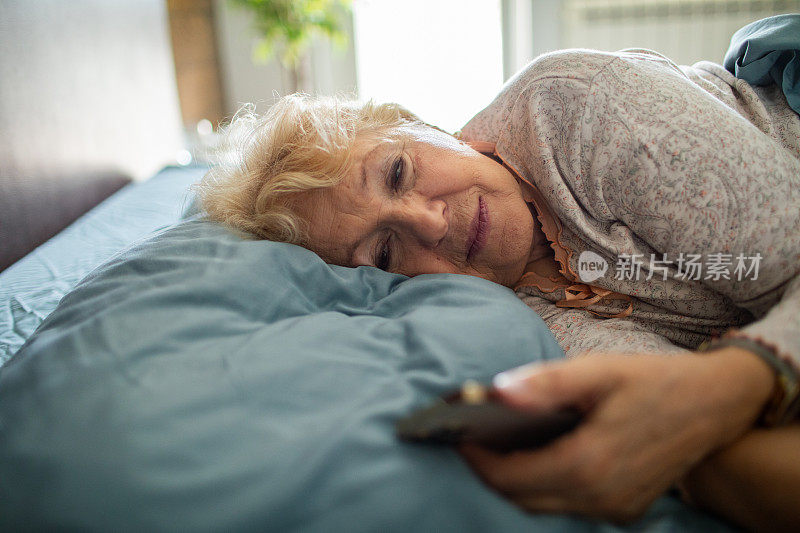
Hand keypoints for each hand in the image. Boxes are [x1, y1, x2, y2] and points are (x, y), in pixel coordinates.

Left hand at [460, 349, 773, 522]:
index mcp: (590, 464)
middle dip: (491, 470)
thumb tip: (496, 392)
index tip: (457, 433)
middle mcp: (601, 497)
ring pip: (543, 505)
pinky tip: (537, 454)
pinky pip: (567, 504)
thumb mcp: (598, 371)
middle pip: (521, 498)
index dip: (477, 459)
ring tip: (498, 443)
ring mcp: (614, 509)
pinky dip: (543, 484)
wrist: (715, 404)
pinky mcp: (623, 509)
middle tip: (473, 436)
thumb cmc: (654, 381)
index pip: (510, 478)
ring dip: (515, 480)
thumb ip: (546, 383)